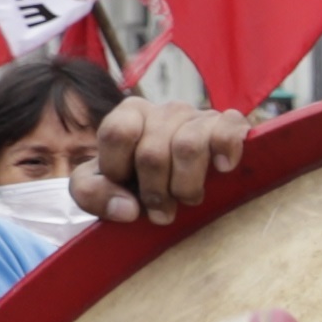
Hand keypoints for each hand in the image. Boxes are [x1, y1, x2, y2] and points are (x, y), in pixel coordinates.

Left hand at [74, 98, 249, 227]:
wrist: (193, 181)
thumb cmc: (145, 182)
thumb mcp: (105, 187)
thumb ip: (90, 192)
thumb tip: (127, 208)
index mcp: (132, 115)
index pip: (117, 133)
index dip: (118, 168)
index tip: (125, 186)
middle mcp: (167, 110)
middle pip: (152, 152)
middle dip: (155, 192)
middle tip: (161, 211)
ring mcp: (200, 116)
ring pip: (188, 147)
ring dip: (186, 187)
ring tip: (188, 200)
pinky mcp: (231, 125)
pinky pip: (227, 132)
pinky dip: (224, 153)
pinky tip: (222, 169)